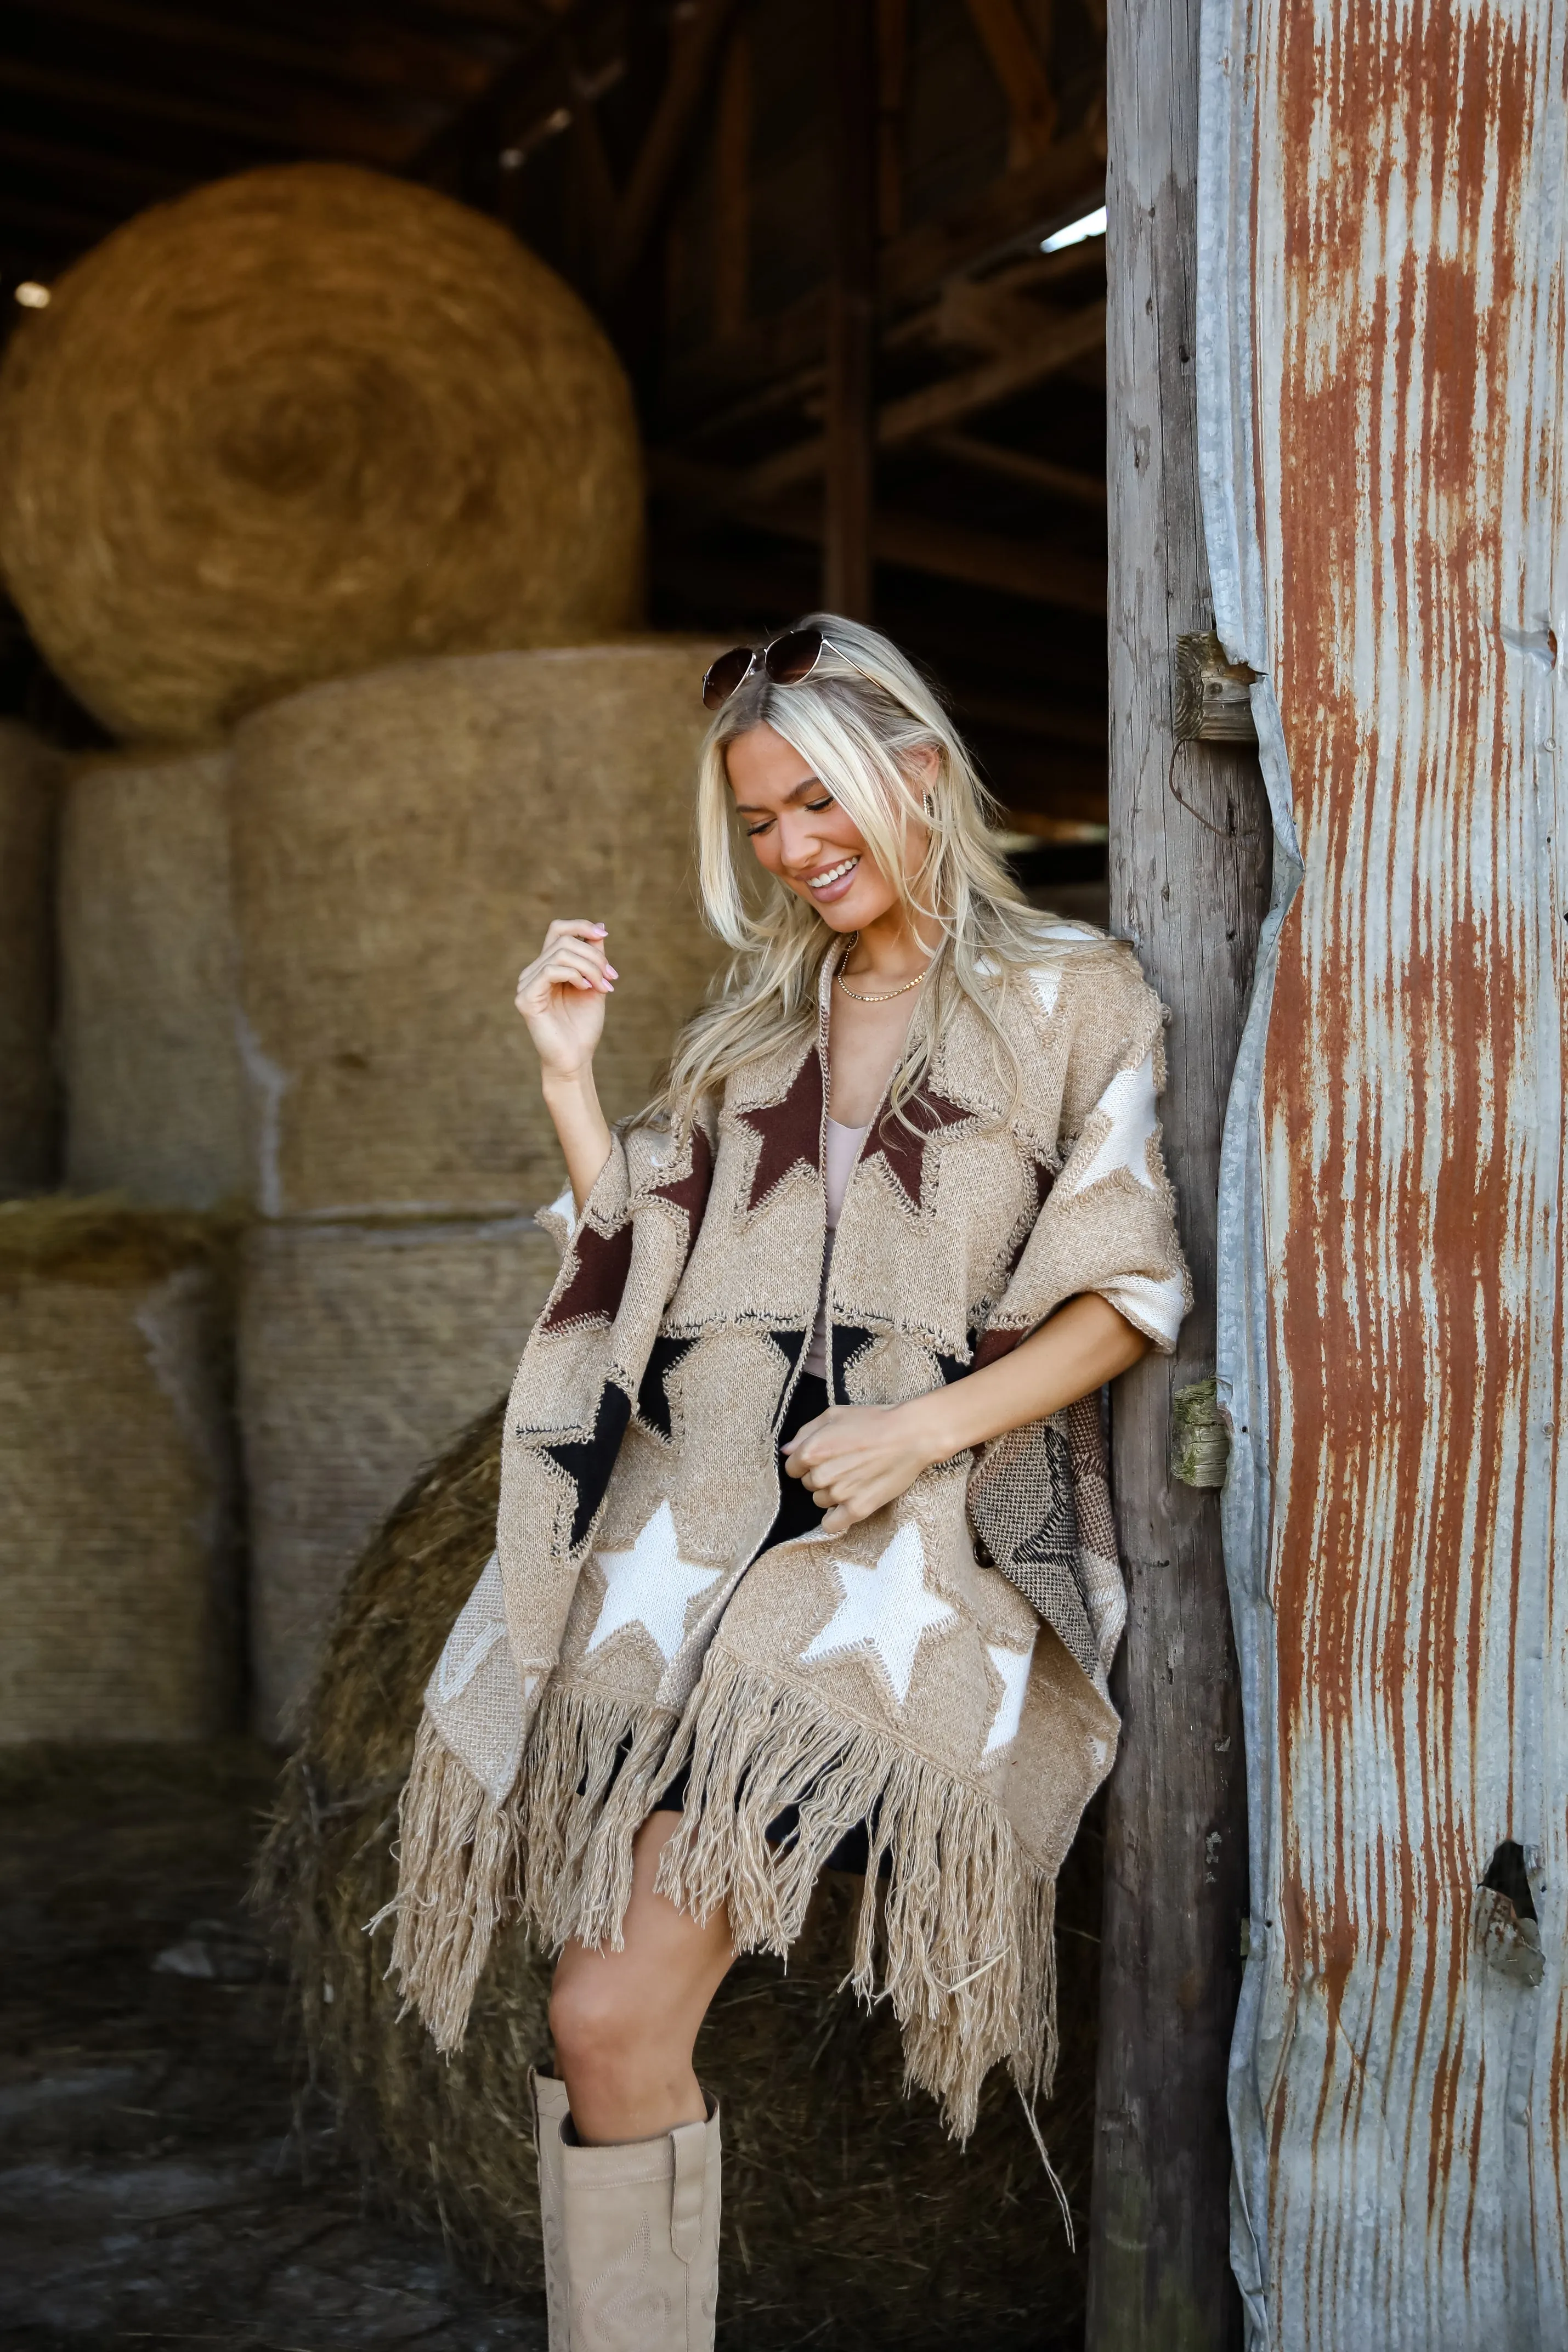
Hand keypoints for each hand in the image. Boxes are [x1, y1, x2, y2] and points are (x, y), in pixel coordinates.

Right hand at [515, 918, 616, 1081]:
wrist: (576, 1059)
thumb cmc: (583, 1026)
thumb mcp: (595, 983)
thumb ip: (594, 957)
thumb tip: (599, 926)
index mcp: (548, 966)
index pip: (558, 930)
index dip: (581, 926)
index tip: (605, 935)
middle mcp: (534, 971)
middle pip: (564, 940)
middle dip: (594, 956)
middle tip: (612, 978)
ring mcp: (527, 984)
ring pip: (560, 953)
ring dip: (590, 967)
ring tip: (603, 987)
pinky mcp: (526, 998)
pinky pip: (550, 970)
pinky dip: (575, 975)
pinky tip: (586, 989)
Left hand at [782, 1402, 938, 1535]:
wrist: (910, 1436)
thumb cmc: (874, 1421)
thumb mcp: (835, 1415)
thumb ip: (805, 1433)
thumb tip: (787, 1451)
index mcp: (812, 1451)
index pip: (793, 1468)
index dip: (807, 1462)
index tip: (826, 1458)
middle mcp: (821, 1475)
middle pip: (808, 1485)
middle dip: (821, 1476)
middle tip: (845, 1464)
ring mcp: (839, 1494)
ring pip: (820, 1502)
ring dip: (832, 1493)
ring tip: (854, 1478)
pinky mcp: (857, 1509)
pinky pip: (832, 1525)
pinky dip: (836, 1519)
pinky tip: (847, 1506)